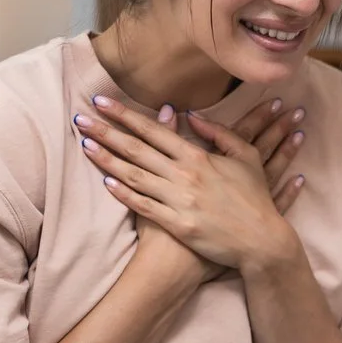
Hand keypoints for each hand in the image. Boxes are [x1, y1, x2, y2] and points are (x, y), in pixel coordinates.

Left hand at [75, 94, 307, 277]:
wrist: (262, 240)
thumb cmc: (255, 198)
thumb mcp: (246, 158)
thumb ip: (219, 133)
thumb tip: (190, 115)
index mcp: (199, 156)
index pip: (154, 130)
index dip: (126, 115)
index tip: (102, 101)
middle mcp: (184, 175)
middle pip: (137, 149)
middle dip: (106, 131)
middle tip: (79, 118)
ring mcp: (179, 200)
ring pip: (134, 176)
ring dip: (107, 159)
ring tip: (84, 145)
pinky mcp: (177, 224)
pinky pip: (144, 206)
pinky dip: (124, 195)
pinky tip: (106, 182)